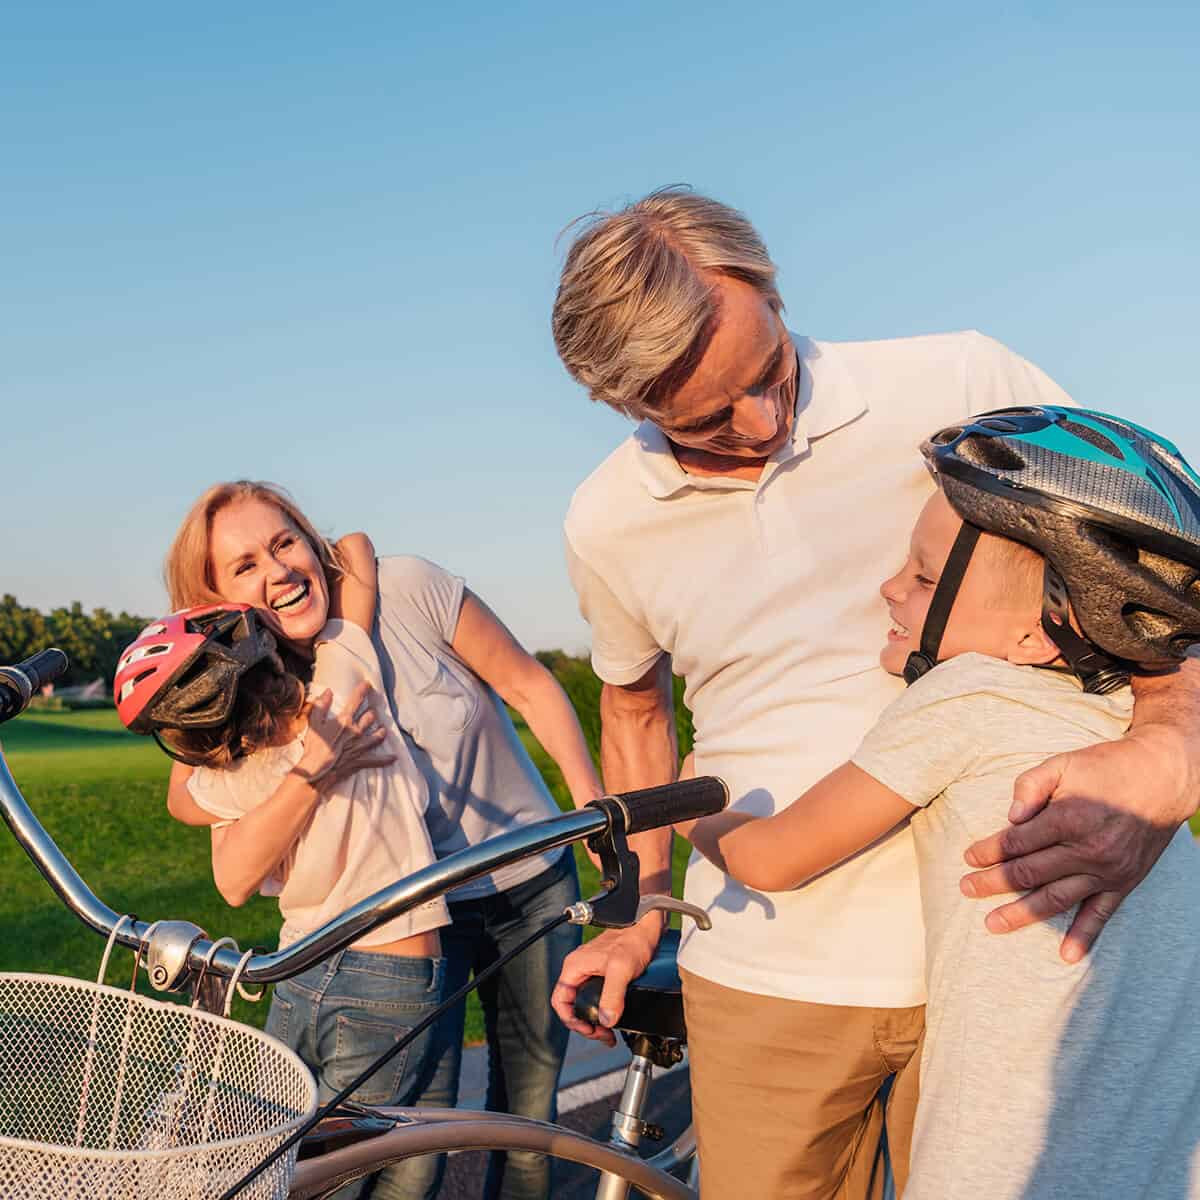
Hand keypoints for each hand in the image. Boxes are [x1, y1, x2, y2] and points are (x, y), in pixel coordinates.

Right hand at [294, 682, 393, 789]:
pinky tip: (394, 757)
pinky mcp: (361, 760)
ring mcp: (360, 746)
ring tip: (383, 729)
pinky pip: (377, 760)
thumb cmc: (314, 747)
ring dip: (381, 732)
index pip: (356, 700)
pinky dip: (386, 759)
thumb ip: (321, 706)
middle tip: (373, 712)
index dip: (362, 690)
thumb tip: (327, 692)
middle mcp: (356, 731)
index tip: (367, 684)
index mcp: (345, 721)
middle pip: (370, 717)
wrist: (317, 771)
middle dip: (372, 713)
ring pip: (378, 735)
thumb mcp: (314, 724)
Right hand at [550, 917, 662, 1045]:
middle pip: (573, 1006)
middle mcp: (579, 969)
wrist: (647, 925)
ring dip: (596, 1020)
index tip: (590, 1029)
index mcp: (574, 967)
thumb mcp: (621, 969)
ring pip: (585, 1003)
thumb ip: (612, 995)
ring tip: (609, 1031)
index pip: (560, 1002)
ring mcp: (591, 971)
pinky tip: (615, 1017)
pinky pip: (597, 997)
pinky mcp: (604, 973)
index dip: (572, 1020)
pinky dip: (604, 1011)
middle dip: (586, 1024)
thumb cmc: (633, 938)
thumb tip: (607, 1019)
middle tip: (603, 1034)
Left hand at [960, 727, 1193, 961]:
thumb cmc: (1106, 767)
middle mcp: (1087, 850)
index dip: (987, 851)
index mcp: (1068, 818)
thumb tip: (1009, 818)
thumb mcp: (1062, 763)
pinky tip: (1067, 955)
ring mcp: (1107, 871)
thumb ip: (1030, 786)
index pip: (1016, 843)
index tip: (967, 858)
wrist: (1162, 777)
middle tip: (965, 889)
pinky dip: (1084, 936)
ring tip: (992, 923)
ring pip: (1056, 899)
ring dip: (1022, 913)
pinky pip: (1102, 914)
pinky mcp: (1125, 882)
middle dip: (992, 883)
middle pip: (1028, 873)